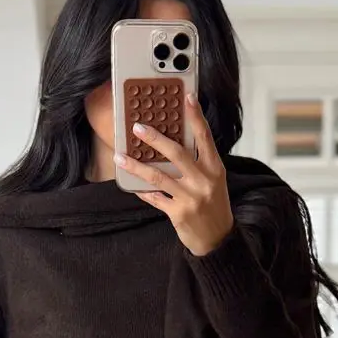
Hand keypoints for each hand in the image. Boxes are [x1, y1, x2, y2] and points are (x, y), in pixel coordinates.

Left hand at [116, 95, 235, 257]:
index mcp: (215, 169)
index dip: (196, 116)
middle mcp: (204, 181)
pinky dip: (143, 191)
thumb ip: (199, 163)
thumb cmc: (214, 205)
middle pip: (177, 153)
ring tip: (120, 156)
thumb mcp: (214, 181)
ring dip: (136, 165)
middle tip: (137, 127)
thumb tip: (172, 143)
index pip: (205, 137)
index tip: (187, 97)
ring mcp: (191, 198)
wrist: (218, 240)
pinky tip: (132, 185)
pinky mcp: (178, 213)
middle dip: (155, 138)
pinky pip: (155, 198)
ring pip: (158, 176)